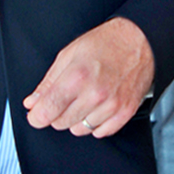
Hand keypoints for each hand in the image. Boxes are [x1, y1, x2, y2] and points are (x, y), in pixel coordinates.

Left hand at [23, 18, 155, 137]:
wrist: (140, 41)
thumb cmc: (106, 43)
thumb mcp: (69, 54)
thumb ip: (48, 82)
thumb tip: (32, 102)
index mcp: (77, 77)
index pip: (47, 111)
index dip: (37, 116)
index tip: (36, 114)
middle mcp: (95, 94)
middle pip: (61, 123)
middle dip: (57, 113)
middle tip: (65, 98)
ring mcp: (112, 105)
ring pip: (80, 130)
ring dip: (77, 119)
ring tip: (85, 99)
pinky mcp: (125, 112)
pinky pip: (101, 133)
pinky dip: (96, 124)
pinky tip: (97, 108)